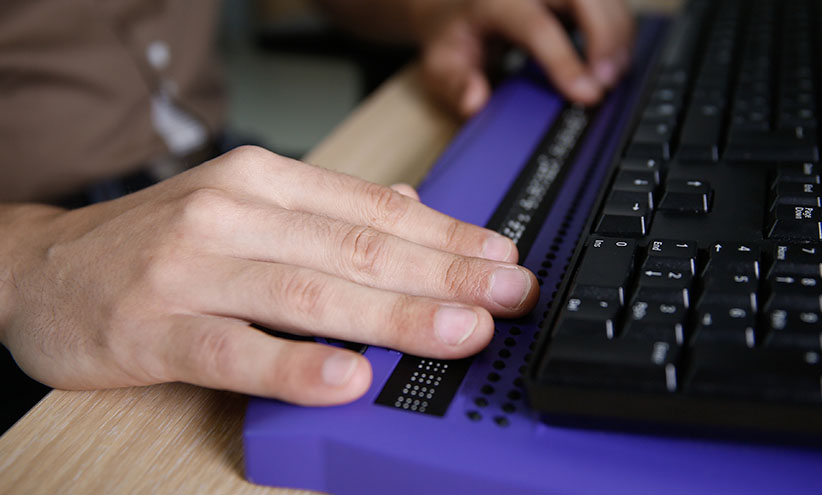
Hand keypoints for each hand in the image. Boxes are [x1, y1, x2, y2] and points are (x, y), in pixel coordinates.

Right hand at [1, 147, 537, 404]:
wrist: (37, 268)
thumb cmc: (156, 242)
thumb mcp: (246, 206)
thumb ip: (330, 210)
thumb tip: (411, 203)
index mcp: (265, 182)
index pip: (376, 209)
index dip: (449, 237)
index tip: (504, 261)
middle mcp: (233, 214)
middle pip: (357, 248)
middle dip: (444, 275)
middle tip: (507, 298)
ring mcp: (191, 269)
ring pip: (308, 293)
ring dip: (392, 315)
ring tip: (457, 333)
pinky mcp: (154, 328)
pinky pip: (235, 350)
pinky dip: (295, 365)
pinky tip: (349, 378)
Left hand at [417, 0, 634, 115]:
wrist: (455, 3)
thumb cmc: (455, 34)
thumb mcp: (441, 62)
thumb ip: (455, 84)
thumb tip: (475, 102)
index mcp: (496, 1)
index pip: (537, 26)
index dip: (566, 62)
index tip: (587, 95)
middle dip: (605, 39)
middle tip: (607, 83)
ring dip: (618, 35)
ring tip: (613, 76)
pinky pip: (608, 3)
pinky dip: (619, 30)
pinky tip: (612, 61)